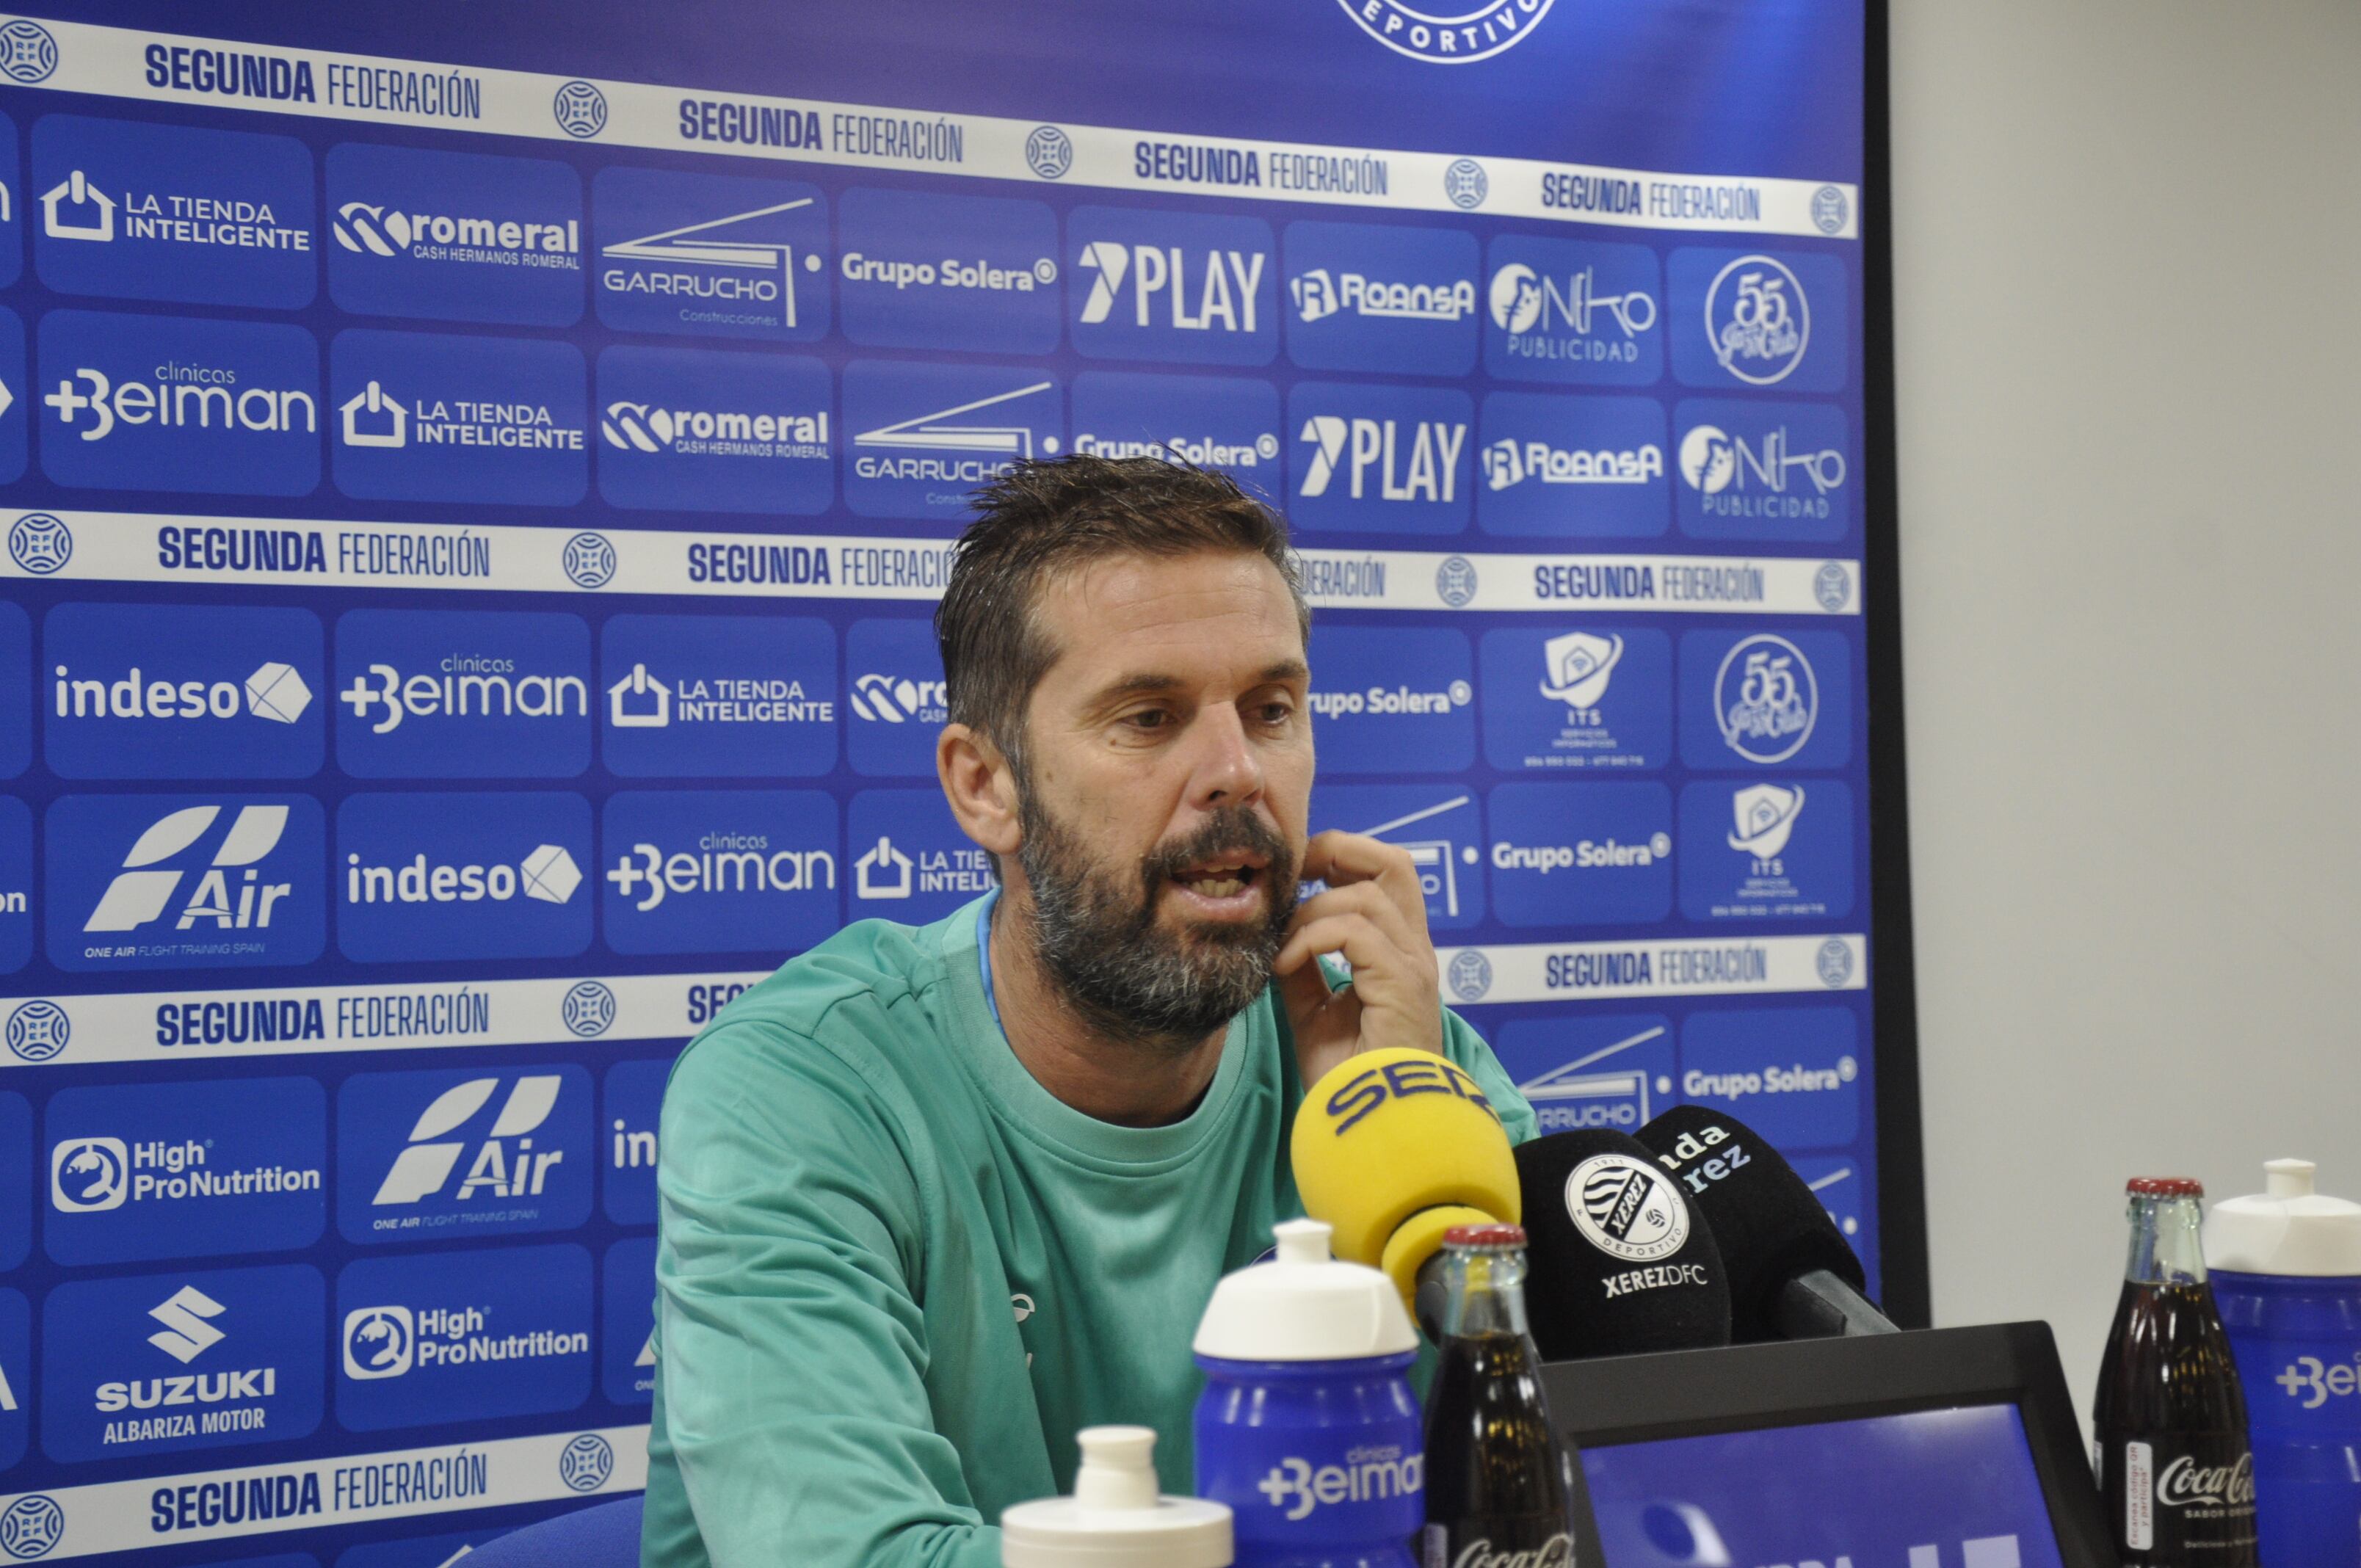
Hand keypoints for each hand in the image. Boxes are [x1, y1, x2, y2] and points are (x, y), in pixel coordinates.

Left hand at [1273, 831, 1442, 1086]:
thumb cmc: (1348, 1076)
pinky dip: (1311, 939)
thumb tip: (1276, 929)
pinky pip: (1354, 933)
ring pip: (1365, 896)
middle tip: (1295, 873)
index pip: (1387, 874)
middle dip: (1338, 851)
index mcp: (1399, 951)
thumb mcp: (1313, 1008)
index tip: (1297, 871)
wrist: (1370, 1126)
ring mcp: (1413, 965)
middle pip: (1395, 863)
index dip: (1342, 856)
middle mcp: (1414, 951)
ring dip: (1311, 912)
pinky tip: (1286, 965)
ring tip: (1283, 947)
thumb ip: (1302, 966)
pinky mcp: (1403, 985)